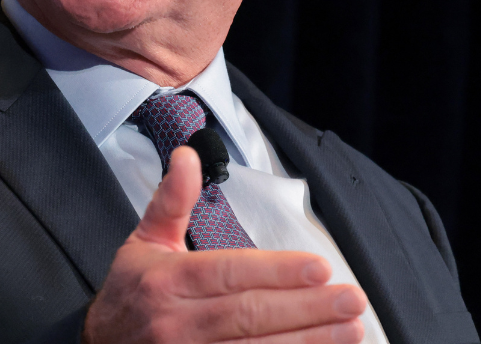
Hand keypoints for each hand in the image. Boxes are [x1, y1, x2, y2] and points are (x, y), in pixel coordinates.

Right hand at [83, 147, 366, 343]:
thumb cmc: (130, 294)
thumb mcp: (143, 241)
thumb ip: (172, 200)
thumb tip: (188, 155)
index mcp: (167, 280)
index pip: (230, 273)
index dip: (276, 272)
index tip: (319, 268)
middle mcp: (177, 323)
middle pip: (250, 315)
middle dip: (306, 309)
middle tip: (351, 300)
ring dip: (306, 342)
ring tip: (350, 331)